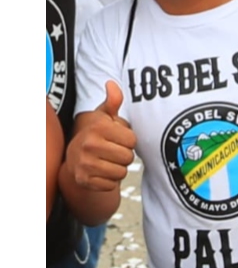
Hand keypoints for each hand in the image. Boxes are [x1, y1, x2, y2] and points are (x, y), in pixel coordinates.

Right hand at [63, 80, 134, 207]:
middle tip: (111, 152)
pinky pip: (111, 184)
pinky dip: (109, 181)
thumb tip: (112, 83)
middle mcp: (88, 144)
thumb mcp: (103, 117)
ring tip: (106, 161)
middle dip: (124, 156)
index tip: (117, 139)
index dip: (128, 141)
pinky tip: (100, 172)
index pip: (132, 140)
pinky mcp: (83, 180)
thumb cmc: (96, 136)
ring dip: (118, 169)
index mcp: (97, 128)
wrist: (74, 160)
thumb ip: (113, 101)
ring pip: (121, 172)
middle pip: (128, 157)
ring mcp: (84, 163)